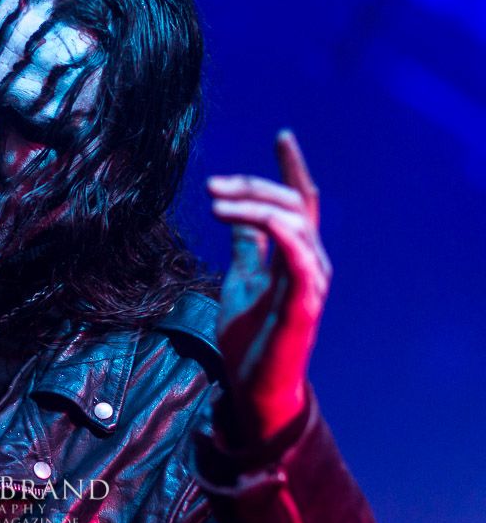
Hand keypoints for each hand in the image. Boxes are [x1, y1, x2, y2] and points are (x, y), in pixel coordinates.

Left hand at [207, 130, 330, 441]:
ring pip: (295, 224)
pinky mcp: (305, 306)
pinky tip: (264, 221)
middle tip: (211, 184)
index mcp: (295, 255)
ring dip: (254, 206)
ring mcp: (311, 283)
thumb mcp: (242, 279)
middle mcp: (310, 262)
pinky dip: (286, 236)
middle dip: (253, 186)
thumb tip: (238, 215)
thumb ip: (247, 248)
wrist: (253, 387)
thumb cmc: (251, 336)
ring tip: (214, 202)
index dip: (292, 167)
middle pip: (293, 204)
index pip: (299, 201)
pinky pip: (303, 263)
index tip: (282, 135)